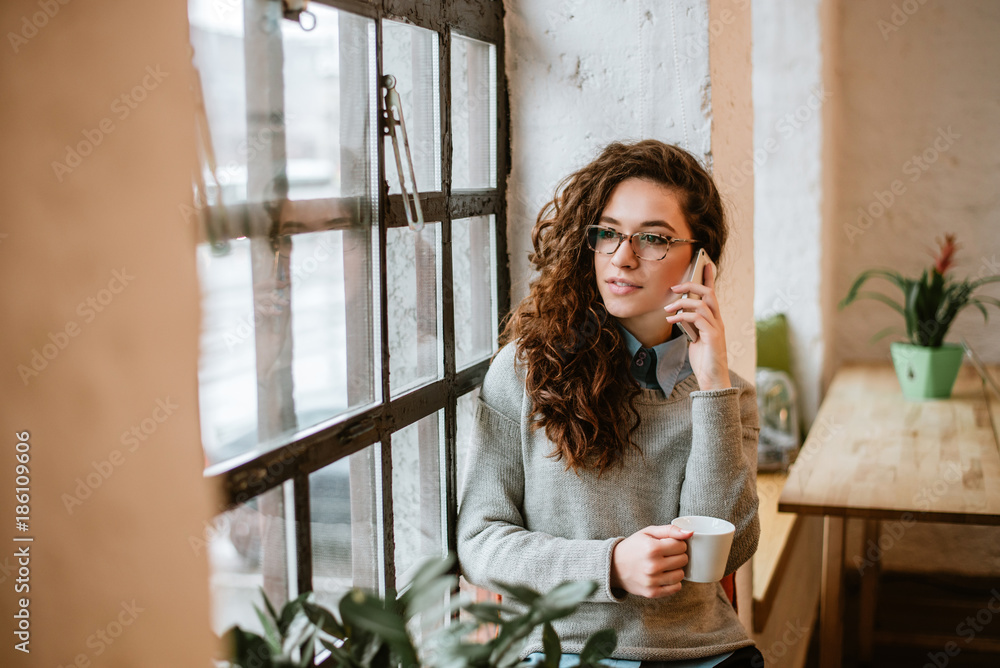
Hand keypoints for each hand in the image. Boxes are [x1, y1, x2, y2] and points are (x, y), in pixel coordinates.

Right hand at [610, 524, 692, 597]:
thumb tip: (690, 533)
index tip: (669, 544)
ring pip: (681, 574)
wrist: (613, 566)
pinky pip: (676, 588)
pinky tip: (664, 575)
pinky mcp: (652, 592)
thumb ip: (670, 530)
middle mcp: (652, 565)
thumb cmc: (633, 547)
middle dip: (678, 555)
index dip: (677, 543)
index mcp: (652, 548)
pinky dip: (673, 582)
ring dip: (676, 569)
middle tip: (667, 555)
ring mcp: (652, 581)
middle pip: (683, 560)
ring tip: (665, 565)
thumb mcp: (648, 532)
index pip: (681, 545)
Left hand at [663, 261, 730, 390]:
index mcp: (714, 319)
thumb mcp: (695, 338)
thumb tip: (679, 314)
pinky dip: (683, 316)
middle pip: (709, 293)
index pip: (713, 294)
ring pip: (702, 304)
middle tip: (673, 287)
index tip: (704, 263)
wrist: (712, 379)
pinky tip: (671, 319)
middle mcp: (718, 320)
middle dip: (691, 285)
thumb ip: (691, 325)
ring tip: (667, 307)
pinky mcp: (713, 336)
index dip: (709, 277)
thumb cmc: (704, 359)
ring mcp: (717, 328)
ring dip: (682, 303)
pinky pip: (698, 318)